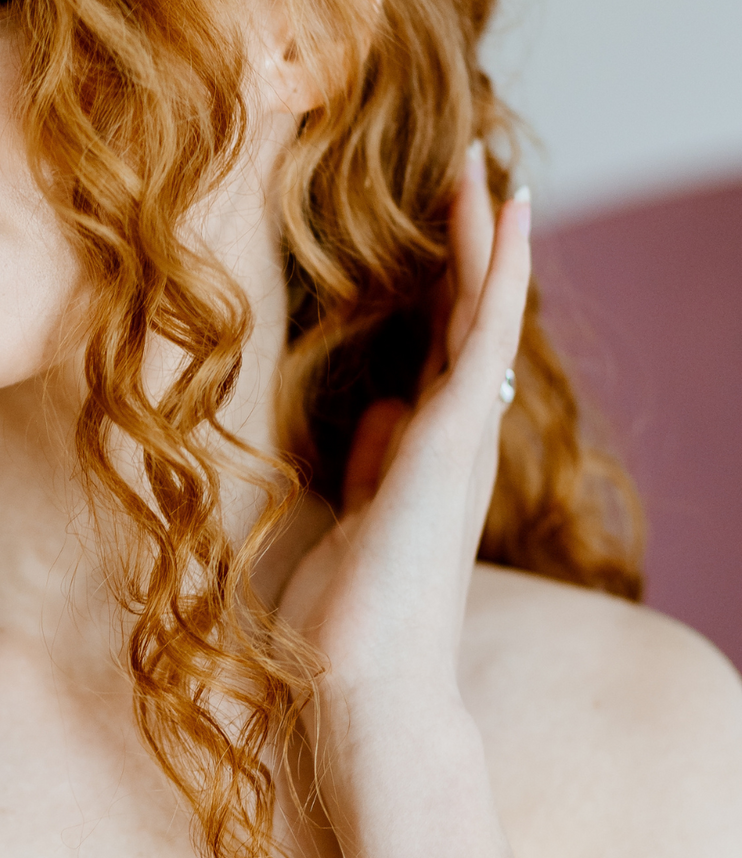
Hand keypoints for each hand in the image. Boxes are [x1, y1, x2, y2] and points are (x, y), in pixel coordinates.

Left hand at [276, 144, 531, 738]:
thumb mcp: (353, 518)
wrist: (364, 684)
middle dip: (468, 246)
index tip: (439, 227)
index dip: (446, 285)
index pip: (444, 348)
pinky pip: (488, 333)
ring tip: (486, 175)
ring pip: (485, 313)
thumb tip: (382, 410)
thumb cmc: (350, 620)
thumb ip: (373, 465)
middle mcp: (457, 437)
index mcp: (429, 454)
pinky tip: (507, 216)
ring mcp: (462, 435)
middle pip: (469, 318)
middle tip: (467, 173)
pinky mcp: (454, 434)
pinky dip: (499, 272)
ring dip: (486, 241)